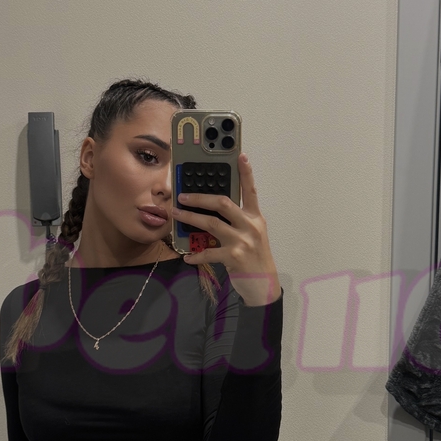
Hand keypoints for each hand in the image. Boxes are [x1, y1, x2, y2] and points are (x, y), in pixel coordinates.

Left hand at [176, 153, 280, 306]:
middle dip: (200, 198)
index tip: (241, 156)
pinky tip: (186, 256)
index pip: (250, 191)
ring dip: (190, 218)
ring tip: (176, 215)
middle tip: (182, 195)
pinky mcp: (234, 256)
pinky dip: (196, 254)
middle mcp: (250, 226)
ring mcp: (242, 241)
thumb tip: (211, 211)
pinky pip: (209, 252)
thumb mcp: (251, 236)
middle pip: (223, 203)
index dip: (246, 173)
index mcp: (255, 218)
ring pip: (211, 223)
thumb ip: (237, 222)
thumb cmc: (254, 258)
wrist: (264, 285)